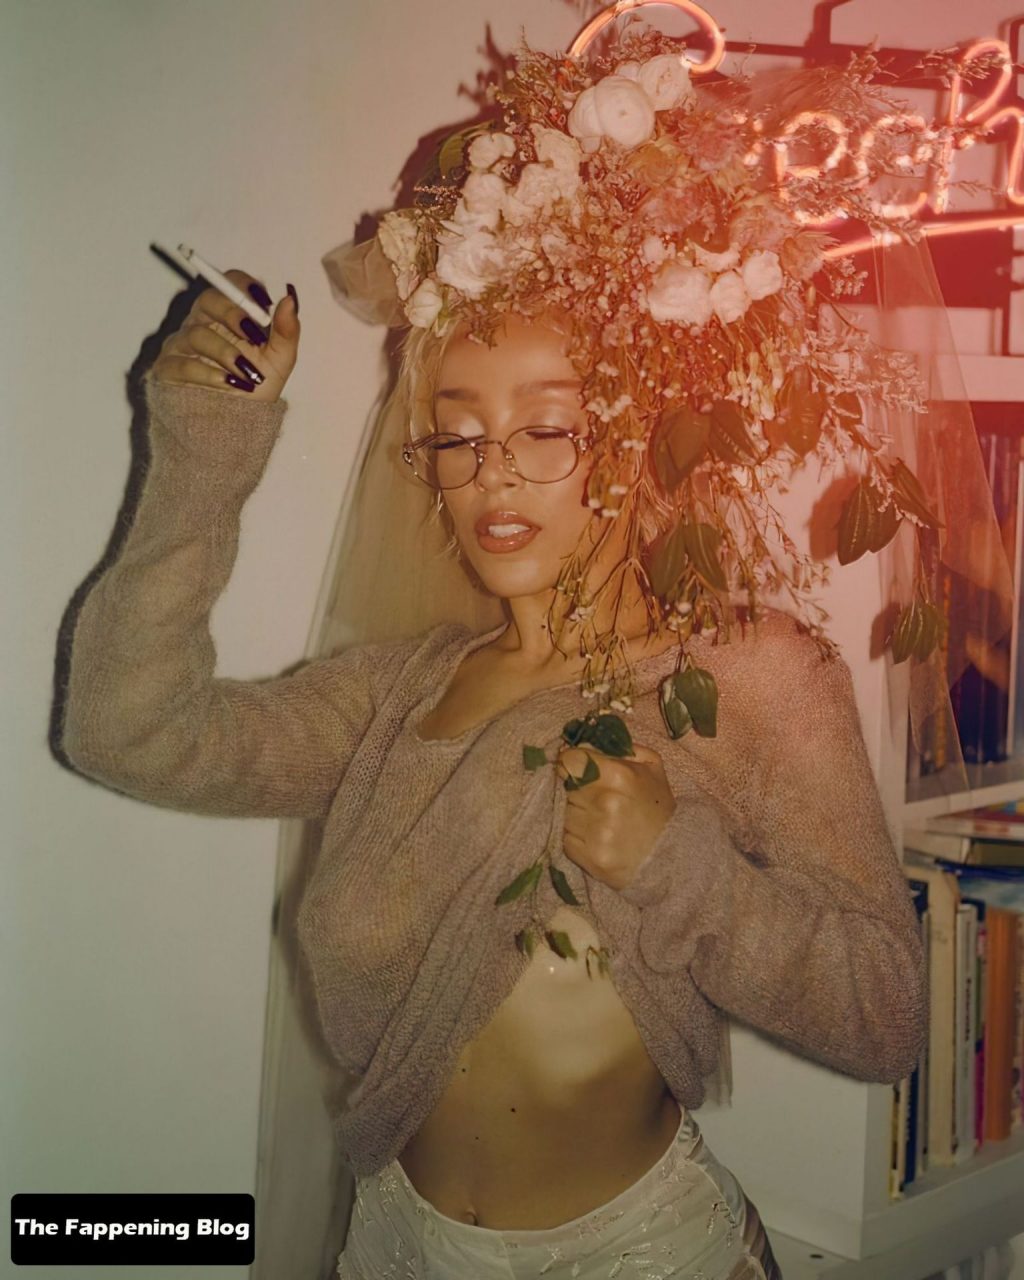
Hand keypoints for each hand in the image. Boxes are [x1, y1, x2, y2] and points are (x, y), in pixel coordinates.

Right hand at [150, 269, 298, 402]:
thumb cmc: (255, 388)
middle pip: (208, 300)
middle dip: (232, 314)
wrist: (236, 427)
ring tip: (248, 374)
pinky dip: (209, 375)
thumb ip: (286, 330)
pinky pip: (184, 363)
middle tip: (253, 334)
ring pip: (197, 334)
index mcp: (229, 316)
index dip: (244, 286)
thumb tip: (290, 297)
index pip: (230, 284)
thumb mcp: (280, 361)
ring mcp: (183, 346)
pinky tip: (229, 385)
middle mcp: (203, 324)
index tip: (263, 302)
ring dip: (226, 353)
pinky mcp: (169, 369)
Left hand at [557, 741, 676, 890]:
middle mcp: (605, 802)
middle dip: (575, 789)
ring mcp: (597, 833)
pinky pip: (566, 839)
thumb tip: (582, 740)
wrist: (671, 855)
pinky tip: (596, 837)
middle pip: (565, 787)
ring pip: (564, 813)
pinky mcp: (590, 858)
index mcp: (619, 775)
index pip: (569, 760)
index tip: (576, 768)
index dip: (571, 763)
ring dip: (575, 814)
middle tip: (595, 797)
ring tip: (598, 818)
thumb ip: (618, 746)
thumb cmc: (657, 806)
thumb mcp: (650, 765)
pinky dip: (576, 837)